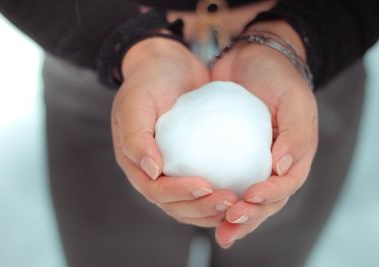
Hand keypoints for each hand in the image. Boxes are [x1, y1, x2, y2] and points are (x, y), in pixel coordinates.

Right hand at [112, 38, 238, 226]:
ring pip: (193, 202)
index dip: (179, 194)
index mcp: (136, 163)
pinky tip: (242, 189)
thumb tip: (152, 171)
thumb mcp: (135, 102)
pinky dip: (223, 191)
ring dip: (214, 209)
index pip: (155, 190)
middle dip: (202, 208)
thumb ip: (136, 137)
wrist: (168, 64)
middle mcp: (154, 172)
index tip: (206, 186)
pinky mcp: (194, 162)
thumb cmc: (148, 80)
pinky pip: (209, 182)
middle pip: (177, 204)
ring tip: (238, 201)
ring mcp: (175, 168)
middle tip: (230, 200)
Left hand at [210, 21, 318, 247]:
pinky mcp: (226, 155)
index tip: (249, 198)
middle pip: (263, 202)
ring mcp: (248, 162)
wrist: (248, 56)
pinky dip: (211, 193)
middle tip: (228, 224)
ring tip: (215, 229)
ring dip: (228, 215)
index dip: (269, 198)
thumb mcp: (294, 98)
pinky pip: (220, 178)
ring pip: (241, 197)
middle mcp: (272, 165)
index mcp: (293, 157)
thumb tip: (282, 169)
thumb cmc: (276, 76)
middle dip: (247, 218)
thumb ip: (296, 134)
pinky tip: (195, 200)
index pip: (285, 187)